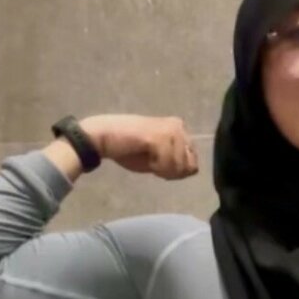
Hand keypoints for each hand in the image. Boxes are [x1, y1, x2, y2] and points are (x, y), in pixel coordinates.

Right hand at [80, 114, 198, 178]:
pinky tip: (146, 158)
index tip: (159, 165)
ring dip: (162, 170)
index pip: (193, 163)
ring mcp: (170, 130)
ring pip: (179, 167)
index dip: (176, 172)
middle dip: (171, 171)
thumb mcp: (160, 159)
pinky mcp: (160, 136)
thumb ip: (178, 163)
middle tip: (152, 162)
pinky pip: (168, 165)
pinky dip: (157, 168)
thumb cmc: (129, 149)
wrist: (103, 138)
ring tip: (147, 158)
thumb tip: (194, 170)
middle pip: (189, 166)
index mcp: (180, 129)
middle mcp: (179, 126)